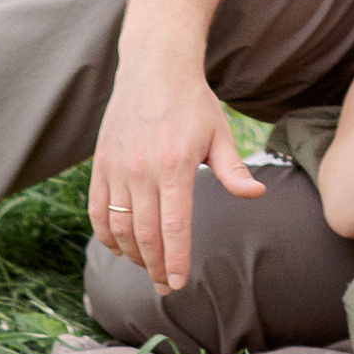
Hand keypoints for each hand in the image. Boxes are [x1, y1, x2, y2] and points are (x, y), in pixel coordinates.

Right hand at [89, 64, 260, 296]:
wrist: (153, 67)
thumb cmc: (193, 102)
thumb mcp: (220, 132)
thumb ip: (234, 169)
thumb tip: (256, 194)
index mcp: (176, 165)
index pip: (174, 227)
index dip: (176, 261)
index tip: (179, 284)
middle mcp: (142, 170)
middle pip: (146, 236)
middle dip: (156, 268)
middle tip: (167, 287)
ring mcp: (117, 169)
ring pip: (120, 229)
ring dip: (133, 256)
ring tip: (149, 267)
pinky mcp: (100, 165)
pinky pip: (98, 212)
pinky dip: (107, 236)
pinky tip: (121, 246)